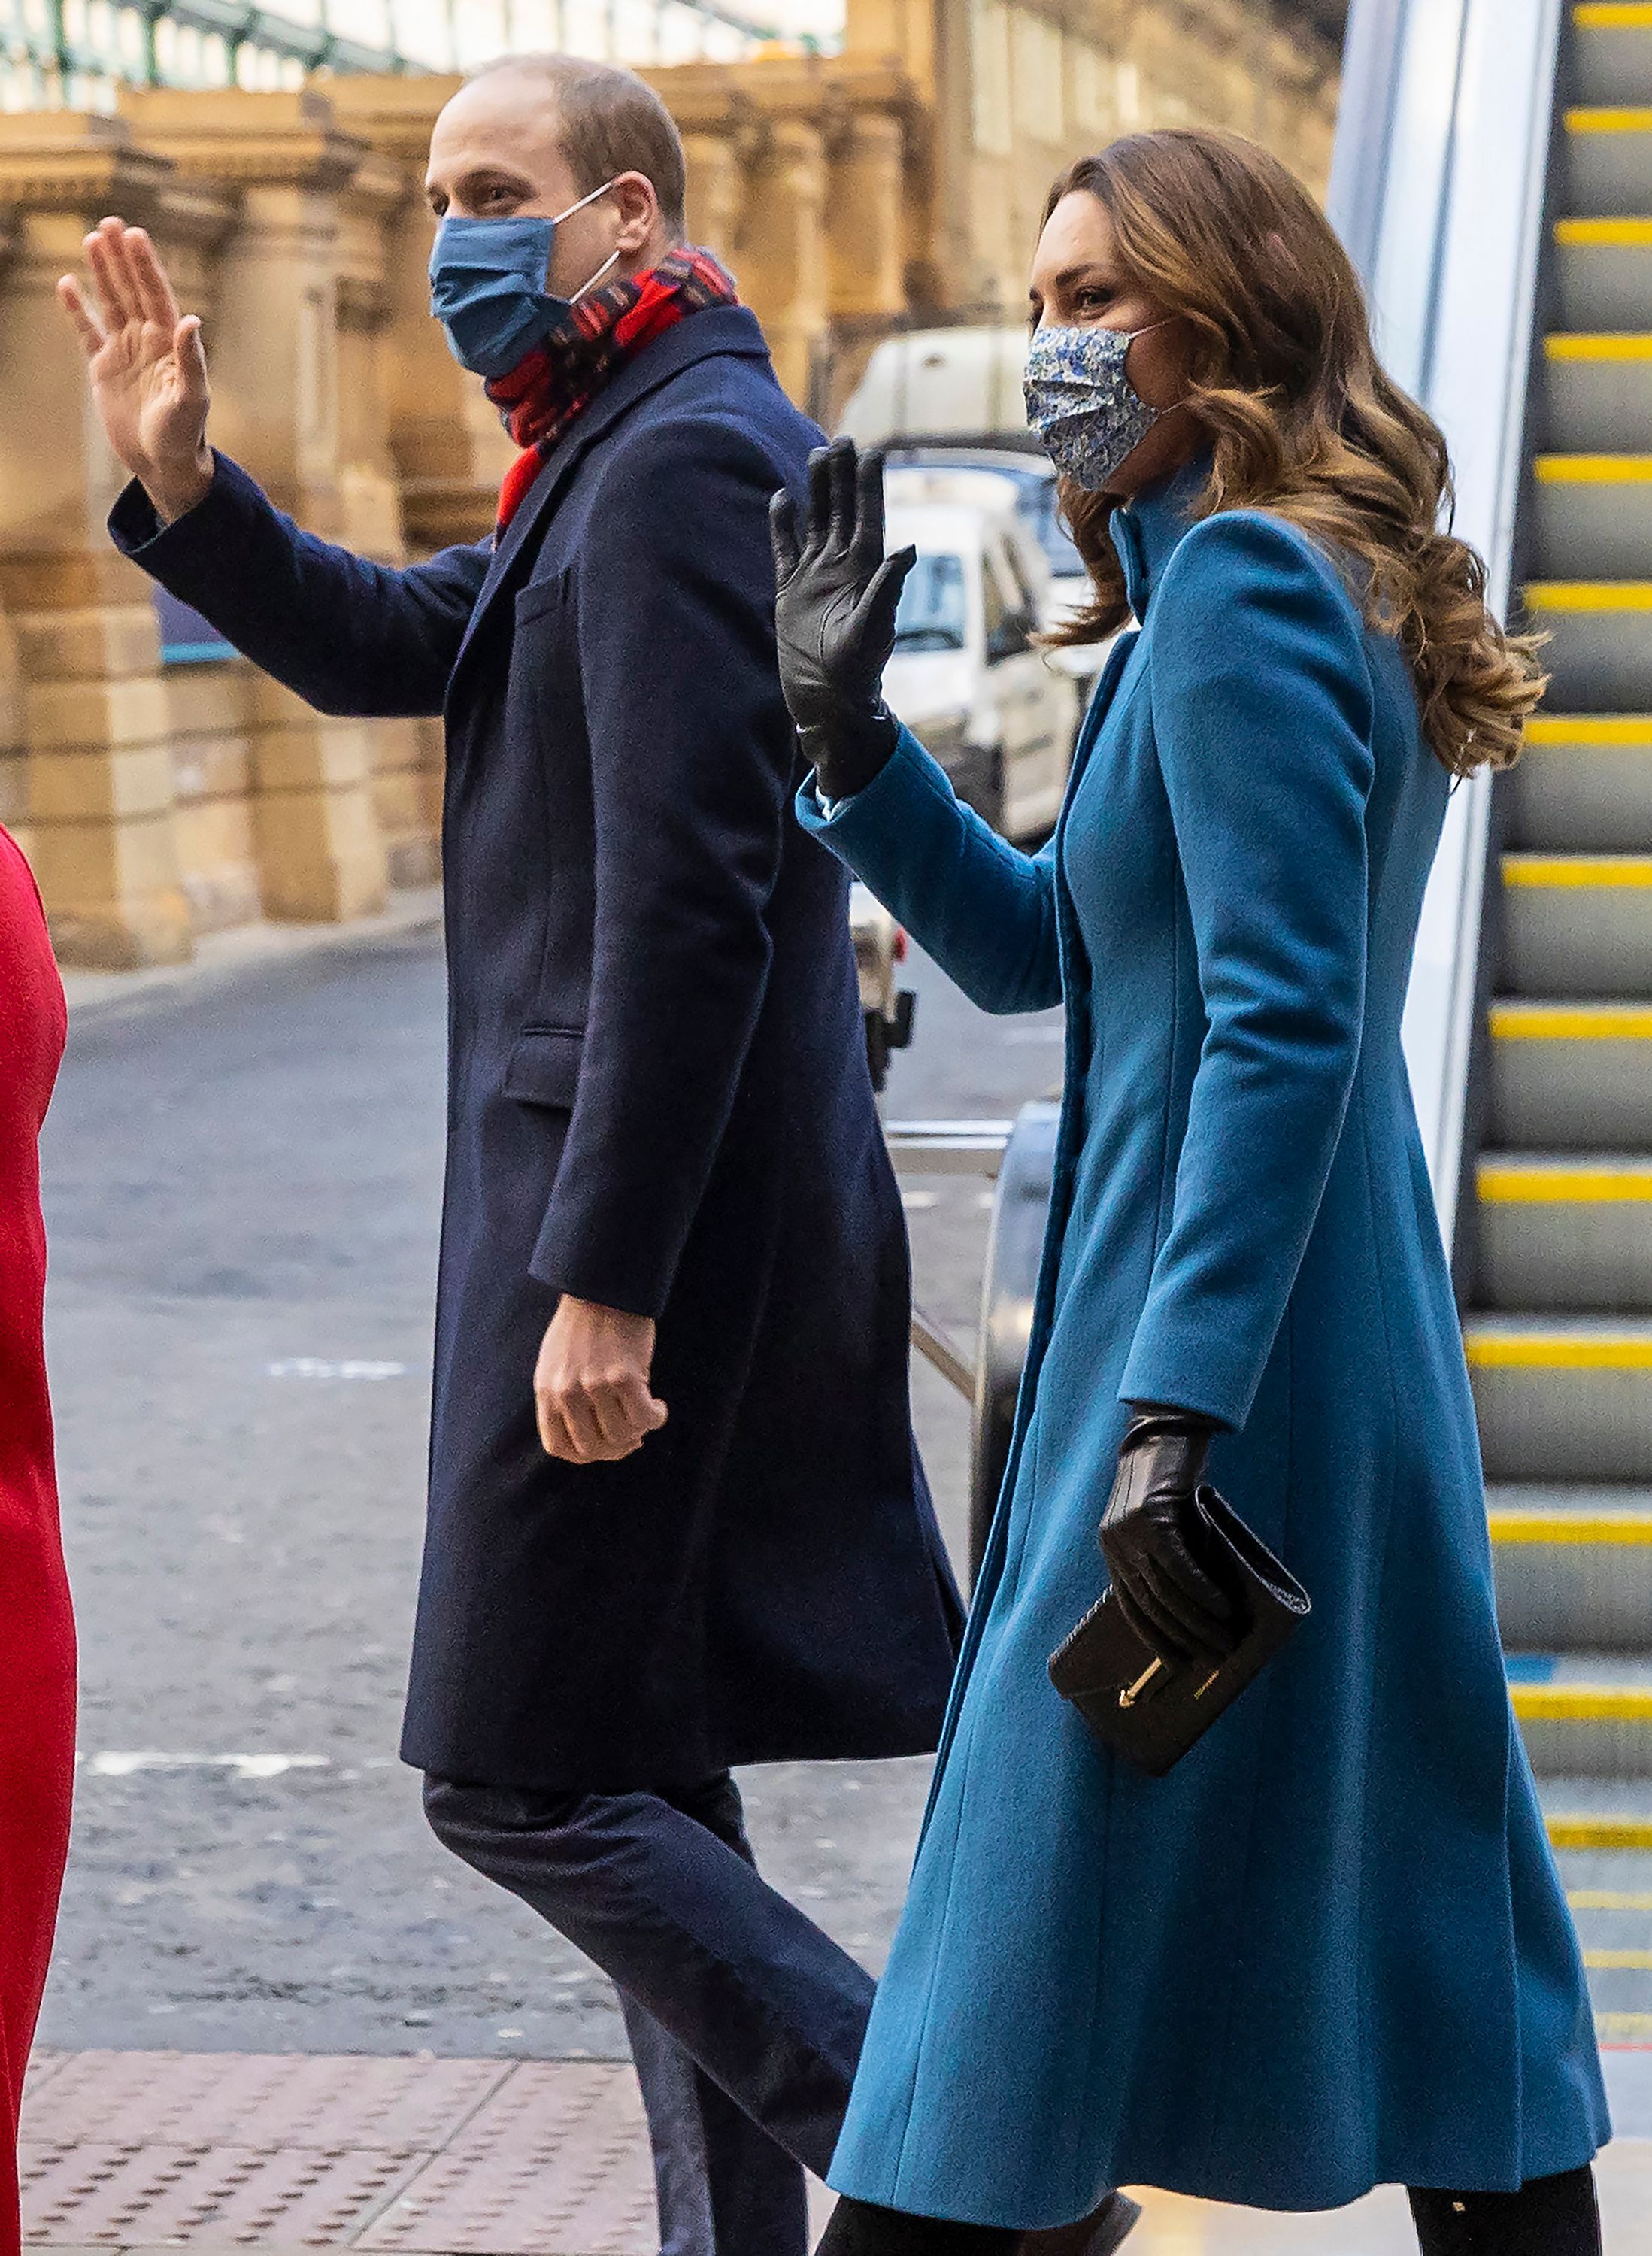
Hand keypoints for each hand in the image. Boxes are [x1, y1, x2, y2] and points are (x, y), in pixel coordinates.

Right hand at [57, 217, 213, 523]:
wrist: (163, 463)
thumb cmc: (184, 433)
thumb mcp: (191, 398)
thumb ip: (192, 359)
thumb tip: (192, 320)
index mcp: (171, 343)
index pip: (156, 295)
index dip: (145, 266)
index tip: (134, 235)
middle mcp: (148, 340)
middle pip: (132, 290)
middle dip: (122, 258)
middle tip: (110, 223)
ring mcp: (124, 351)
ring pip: (110, 302)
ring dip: (102, 272)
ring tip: (92, 239)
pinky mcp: (104, 368)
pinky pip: (88, 332)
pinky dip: (77, 309)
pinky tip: (68, 284)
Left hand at [534, 1296, 668, 1464]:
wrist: (603, 1287)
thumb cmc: (585, 1324)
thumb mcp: (558, 1364)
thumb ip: (567, 1399)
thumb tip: (598, 1435)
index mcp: (546, 1390)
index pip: (559, 1447)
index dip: (586, 1455)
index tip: (606, 1445)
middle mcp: (566, 1392)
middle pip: (593, 1448)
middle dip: (617, 1449)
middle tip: (633, 1435)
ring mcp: (593, 1386)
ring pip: (621, 1436)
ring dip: (639, 1431)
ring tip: (647, 1413)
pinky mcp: (622, 1377)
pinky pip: (643, 1417)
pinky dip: (655, 1418)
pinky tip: (658, 1406)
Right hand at [769, 436, 916, 800]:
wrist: (827, 700)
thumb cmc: (857, 672)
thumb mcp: (873, 630)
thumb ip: (887, 588)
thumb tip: (906, 547)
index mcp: (864, 572)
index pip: (868, 518)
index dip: (869, 486)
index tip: (872, 452)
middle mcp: (841, 568)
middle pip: (841, 511)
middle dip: (842, 476)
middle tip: (843, 439)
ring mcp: (814, 577)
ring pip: (815, 522)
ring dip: (816, 491)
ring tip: (817, 454)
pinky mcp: (789, 592)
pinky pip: (784, 550)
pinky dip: (783, 525)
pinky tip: (782, 498)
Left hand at [1099, 1406, 1239, 1665]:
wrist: (1166, 1431)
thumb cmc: (1174, 1483)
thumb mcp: (1170, 1528)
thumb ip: (1177, 1562)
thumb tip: (1205, 1611)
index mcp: (1114, 1551)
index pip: (1131, 1609)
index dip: (1156, 1641)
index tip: (1181, 1665)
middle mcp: (1115, 1545)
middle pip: (1150, 1606)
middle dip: (1184, 1639)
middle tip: (1215, 1659)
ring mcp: (1129, 1532)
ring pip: (1164, 1592)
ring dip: (1198, 1623)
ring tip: (1226, 1640)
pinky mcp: (1150, 1518)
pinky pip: (1177, 1567)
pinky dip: (1202, 1592)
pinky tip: (1223, 1608)